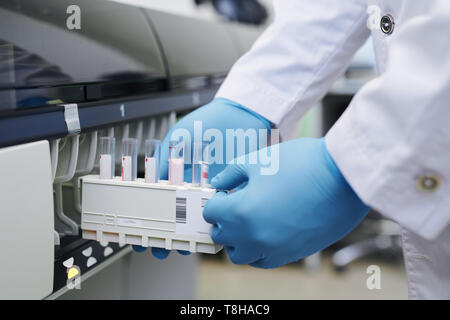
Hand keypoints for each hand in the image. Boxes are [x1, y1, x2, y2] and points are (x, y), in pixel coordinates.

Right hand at [139, 98, 270, 258]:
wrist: (242, 116)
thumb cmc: (208, 122)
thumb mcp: (178, 137)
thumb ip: (164, 158)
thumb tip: (155, 182)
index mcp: (175, 173)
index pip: (157, 201)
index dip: (148, 218)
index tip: (140, 234)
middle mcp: (192, 184)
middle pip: (176, 215)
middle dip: (168, 233)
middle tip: (161, 246)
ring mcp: (210, 189)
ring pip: (198, 218)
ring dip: (190, 233)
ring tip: (182, 243)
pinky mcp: (230, 190)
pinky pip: (220, 210)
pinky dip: (214, 221)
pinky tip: (207, 231)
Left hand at [203, 137, 369, 267]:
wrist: (344, 178)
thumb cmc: (302, 164)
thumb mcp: (259, 160)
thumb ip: (232, 174)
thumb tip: (218, 184)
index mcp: (241, 212)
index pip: (211, 214)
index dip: (217, 200)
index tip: (226, 193)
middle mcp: (254, 237)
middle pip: (222, 238)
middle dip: (224, 221)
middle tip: (235, 206)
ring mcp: (274, 249)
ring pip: (241, 255)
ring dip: (238, 240)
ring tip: (249, 221)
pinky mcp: (293, 254)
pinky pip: (264, 261)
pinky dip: (258, 250)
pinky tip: (267, 231)